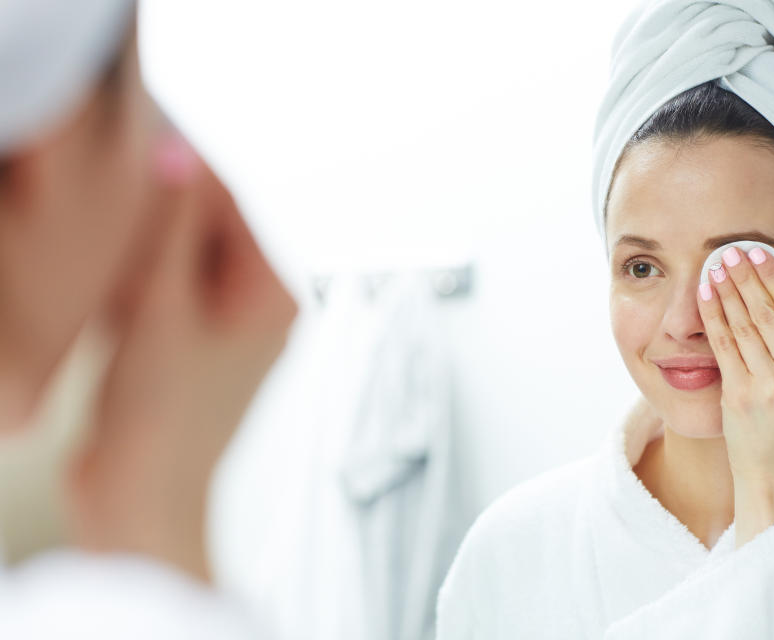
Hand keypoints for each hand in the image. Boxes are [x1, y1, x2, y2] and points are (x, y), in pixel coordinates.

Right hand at [66, 139, 297, 580]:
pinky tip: (114, 289)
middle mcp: (263, 307)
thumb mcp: (160, 306)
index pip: (232, 205)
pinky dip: (143, 280)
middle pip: (209, 229)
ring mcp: (232, 327)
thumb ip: (170, 229)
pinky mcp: (199, 344)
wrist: (140, 495)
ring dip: (147, 247)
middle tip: (116, 194)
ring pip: (185, 258)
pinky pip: (172, 290)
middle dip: (161, 212)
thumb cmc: (160, 414)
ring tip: (114, 250)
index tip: (142, 140)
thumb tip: (179, 158)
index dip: (184, 170)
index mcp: (273, 294)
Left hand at [696, 246, 773, 546]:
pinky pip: (723, 344)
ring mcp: (771, 383)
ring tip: (714, 267)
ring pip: (743, 323)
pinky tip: (704, 295)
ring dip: (726, 290)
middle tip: (730, 250)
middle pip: (767, 310)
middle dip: (746, 276)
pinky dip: (712, 315)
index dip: (773, 276)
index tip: (758, 252)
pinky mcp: (742, 394)